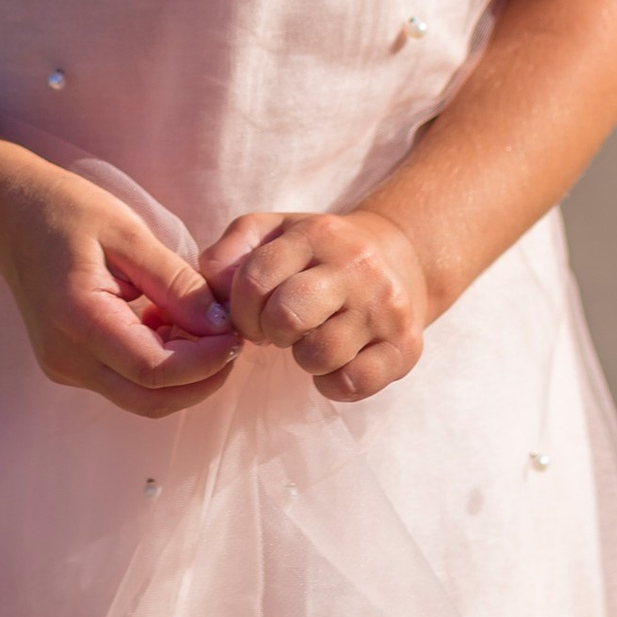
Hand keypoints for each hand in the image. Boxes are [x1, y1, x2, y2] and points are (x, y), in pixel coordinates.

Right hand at [0, 163, 240, 418]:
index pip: (152, 369)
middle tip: (232, 338)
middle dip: (203, 378)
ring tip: (203, 326)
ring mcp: (64, 368)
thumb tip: (222, 325)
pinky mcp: (70, 368)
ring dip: (184, 375)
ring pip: (142, 398)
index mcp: (76, 318)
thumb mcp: (128, 233)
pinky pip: (126, 383)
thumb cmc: (69, 212)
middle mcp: (65, 357)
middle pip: (150, 399)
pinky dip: (161, 366)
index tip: (236, 332)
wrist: (11, 217)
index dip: (204, 362)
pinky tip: (170, 326)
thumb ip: (175, 282)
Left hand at [200, 206, 428, 400]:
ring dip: (304, 358)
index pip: (253, 280)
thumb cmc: (320, 254)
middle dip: (270, 333)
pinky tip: (337, 362)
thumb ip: (231, 250)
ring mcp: (385, 307)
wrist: (400, 259)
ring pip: (319, 355)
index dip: (240, 310)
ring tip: (313, 339)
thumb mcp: (274, 233)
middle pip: (286, 317)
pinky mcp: (405, 346)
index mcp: (317, 235)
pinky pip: (352, 384)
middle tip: (280, 331)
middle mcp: (356, 266)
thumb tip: (211, 283)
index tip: (254, 315)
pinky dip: (333, 383)